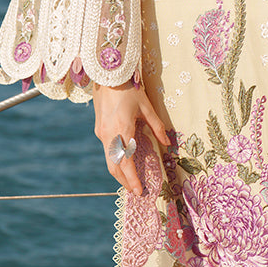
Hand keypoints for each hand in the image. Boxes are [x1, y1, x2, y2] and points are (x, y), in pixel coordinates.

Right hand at [93, 78, 169, 196]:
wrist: (106, 74)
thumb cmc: (129, 88)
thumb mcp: (146, 106)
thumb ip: (157, 126)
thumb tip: (168, 143)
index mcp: (122, 130)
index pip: (126, 163)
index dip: (132, 179)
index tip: (139, 192)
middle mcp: (109, 135)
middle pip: (114, 167)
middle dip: (125, 181)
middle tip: (136, 192)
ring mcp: (102, 133)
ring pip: (109, 160)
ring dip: (119, 173)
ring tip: (130, 182)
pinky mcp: (99, 129)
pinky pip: (107, 150)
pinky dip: (115, 160)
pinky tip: (124, 162)